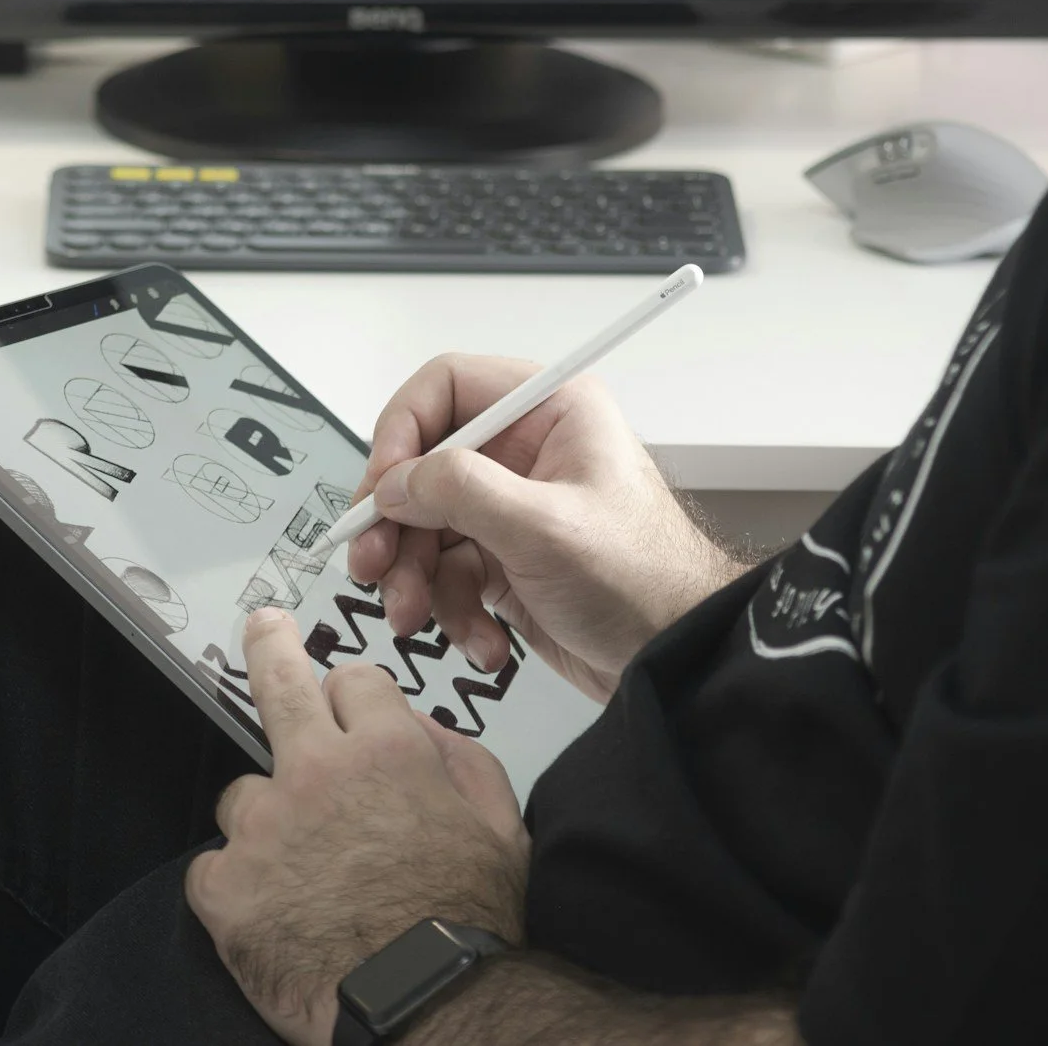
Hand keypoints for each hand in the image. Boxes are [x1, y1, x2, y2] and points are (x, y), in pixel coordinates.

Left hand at [186, 609, 529, 1045]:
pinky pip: (214, 866)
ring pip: (244, 794)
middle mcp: (317, 771)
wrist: (424, 1004)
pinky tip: (272, 915)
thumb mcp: (499, 825)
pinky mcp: (224, 886)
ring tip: (301, 872)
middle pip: (277, 682)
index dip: (353, 698)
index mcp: (388, 750)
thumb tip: (420, 724)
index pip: (353, 680)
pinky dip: (237, 887)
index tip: (347, 708)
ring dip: (267, 819)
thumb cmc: (468, 924)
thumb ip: (462, 759)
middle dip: (270, 646)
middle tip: (262, 628)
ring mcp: (264, 827)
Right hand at [347, 355, 746, 703]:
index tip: (382, 487)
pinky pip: (445, 573)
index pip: (445, 388)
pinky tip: (480, 639)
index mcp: (548, 411)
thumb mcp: (544, 527)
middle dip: (395, 524)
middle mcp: (525, 451)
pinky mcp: (503, 559)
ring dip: (414, 578)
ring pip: (424, 527)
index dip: (402, 432)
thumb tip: (396, 481)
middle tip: (375, 564)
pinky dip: (450, 610)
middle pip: (422, 465)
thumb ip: (461, 491)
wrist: (673, 659)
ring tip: (419, 616)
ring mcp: (511, 507)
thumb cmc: (645, 580)